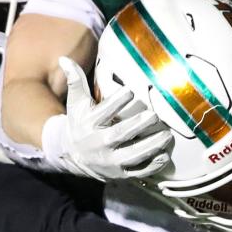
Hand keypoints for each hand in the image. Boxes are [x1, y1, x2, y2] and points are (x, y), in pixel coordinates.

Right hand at [56, 56, 171, 179]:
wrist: (72, 155)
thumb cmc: (80, 123)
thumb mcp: (76, 103)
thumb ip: (75, 81)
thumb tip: (64, 58)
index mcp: (88, 124)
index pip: (102, 112)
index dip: (116, 102)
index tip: (130, 91)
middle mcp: (99, 144)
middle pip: (119, 135)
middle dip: (137, 125)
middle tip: (154, 115)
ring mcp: (110, 161)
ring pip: (132, 155)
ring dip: (151, 146)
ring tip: (166, 136)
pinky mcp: (120, 173)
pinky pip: (137, 171)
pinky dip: (152, 166)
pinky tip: (164, 155)